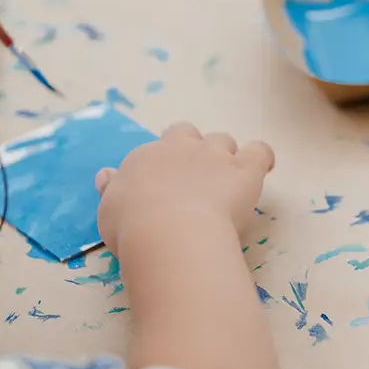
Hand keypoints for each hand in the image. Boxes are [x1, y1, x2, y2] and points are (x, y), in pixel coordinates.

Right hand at [96, 123, 274, 248]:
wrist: (169, 233)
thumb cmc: (132, 227)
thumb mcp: (110, 210)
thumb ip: (112, 189)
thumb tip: (106, 174)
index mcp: (148, 157)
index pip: (158, 148)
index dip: (166, 163)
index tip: (168, 184)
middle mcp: (181, 148)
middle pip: (189, 134)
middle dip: (193, 149)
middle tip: (195, 179)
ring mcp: (216, 156)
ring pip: (224, 141)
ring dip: (226, 156)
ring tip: (227, 182)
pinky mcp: (245, 170)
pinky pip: (260, 151)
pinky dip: (262, 158)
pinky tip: (261, 168)